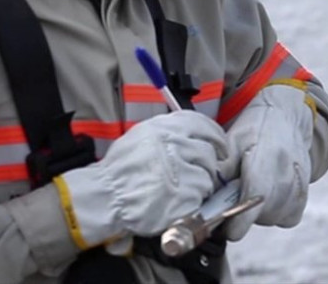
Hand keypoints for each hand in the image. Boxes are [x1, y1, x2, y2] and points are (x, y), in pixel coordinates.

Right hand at [56, 110, 231, 248]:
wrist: (107, 198)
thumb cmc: (120, 170)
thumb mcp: (140, 136)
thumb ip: (168, 133)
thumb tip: (194, 137)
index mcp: (164, 128)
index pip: (202, 124)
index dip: (215, 136)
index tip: (220, 146)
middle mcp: (175, 145)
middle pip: (208, 152)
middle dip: (207, 165)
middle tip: (199, 174)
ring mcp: (182, 170)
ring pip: (207, 176)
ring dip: (200, 185)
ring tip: (182, 191)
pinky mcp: (186, 195)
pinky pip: (201, 197)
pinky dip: (194, 202)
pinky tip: (178, 203)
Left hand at [223, 85, 313, 240]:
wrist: (285, 116)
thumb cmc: (254, 129)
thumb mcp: (231, 142)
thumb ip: (220, 172)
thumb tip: (206, 201)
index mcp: (265, 159)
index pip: (255, 199)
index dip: (239, 221)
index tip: (226, 228)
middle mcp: (286, 173)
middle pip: (263, 214)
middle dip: (245, 214)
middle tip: (234, 197)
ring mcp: (299, 183)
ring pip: (275, 218)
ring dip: (260, 214)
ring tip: (252, 193)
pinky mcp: (305, 191)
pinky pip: (289, 217)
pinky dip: (276, 213)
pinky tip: (268, 198)